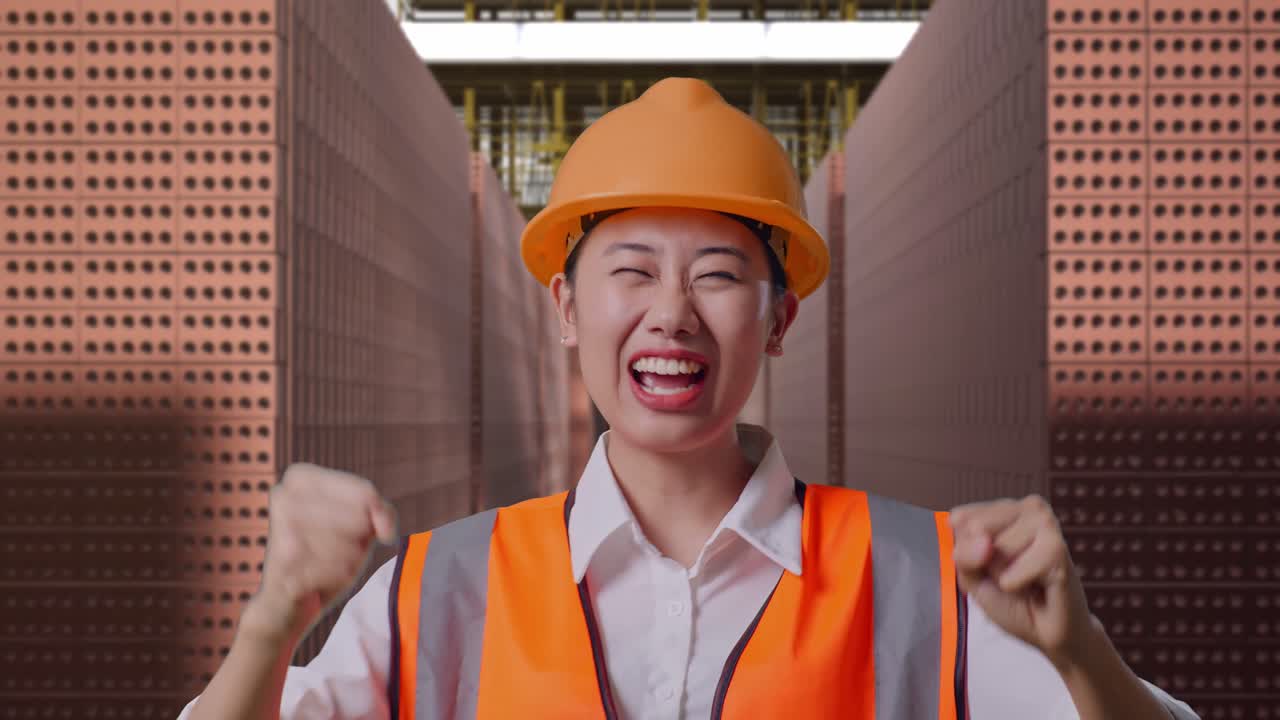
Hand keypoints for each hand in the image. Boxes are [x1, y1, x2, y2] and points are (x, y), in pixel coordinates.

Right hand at [245, 462, 398, 641]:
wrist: (283, 604)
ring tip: (324, 565)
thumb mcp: (359, 525)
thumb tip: (385, 529)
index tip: (359, 531)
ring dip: (347, 563)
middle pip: (360, 520)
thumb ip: (381, 511)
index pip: (366, 492)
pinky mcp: (283, 562)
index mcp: (300, 477)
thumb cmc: (326, 556)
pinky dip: (336, 579)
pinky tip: (316, 580)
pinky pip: (337, 570)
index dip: (375, 518)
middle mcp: (284, 495)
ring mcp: (281, 527)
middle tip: (333, 552)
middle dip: (357, 543)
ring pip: (350, 545)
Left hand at [948, 495, 1096, 668]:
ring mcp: (1045, 523)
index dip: (965, 552)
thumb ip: (964, 555)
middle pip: (975, 528)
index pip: (959, 518)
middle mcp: (1027, 507)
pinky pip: (1013, 571)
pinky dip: (1016, 586)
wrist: (1047, 632)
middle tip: (1010, 575)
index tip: (988, 566)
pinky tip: (1038, 587)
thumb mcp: (971, 576)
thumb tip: (984, 542)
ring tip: (1026, 580)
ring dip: (1004, 576)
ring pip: (995, 549)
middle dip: (983, 563)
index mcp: (1003, 507)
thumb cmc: (1011, 599)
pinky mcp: (1057, 548)